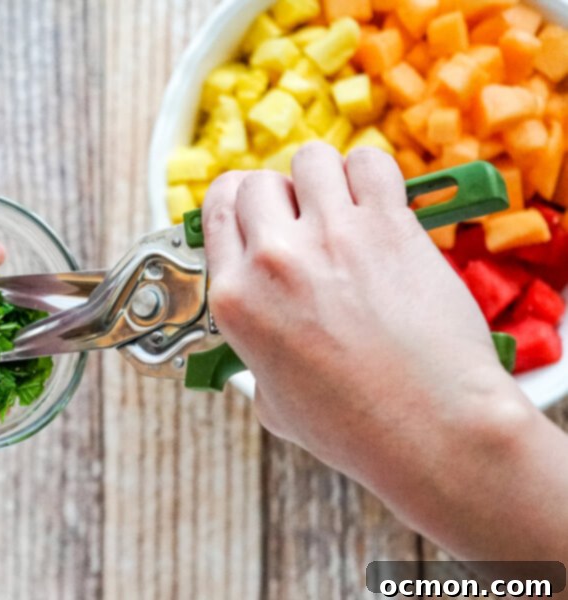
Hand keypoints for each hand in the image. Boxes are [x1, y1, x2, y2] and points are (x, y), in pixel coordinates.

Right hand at [202, 142, 532, 485]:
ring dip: (323, 177)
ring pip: (309, 159)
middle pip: (258, 182)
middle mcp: (274, 259)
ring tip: (342, 206)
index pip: (215, 210)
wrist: (431, 428)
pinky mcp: (387, 225)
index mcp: (235, 298)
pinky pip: (368, 160)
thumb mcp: (273, 401)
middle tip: (304, 221)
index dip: (234, 204)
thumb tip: (264, 350)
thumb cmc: (357, 427)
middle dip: (279, 196)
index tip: (252, 211)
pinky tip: (378, 201)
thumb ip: (258, 358)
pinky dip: (370, 171)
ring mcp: (331, 236)